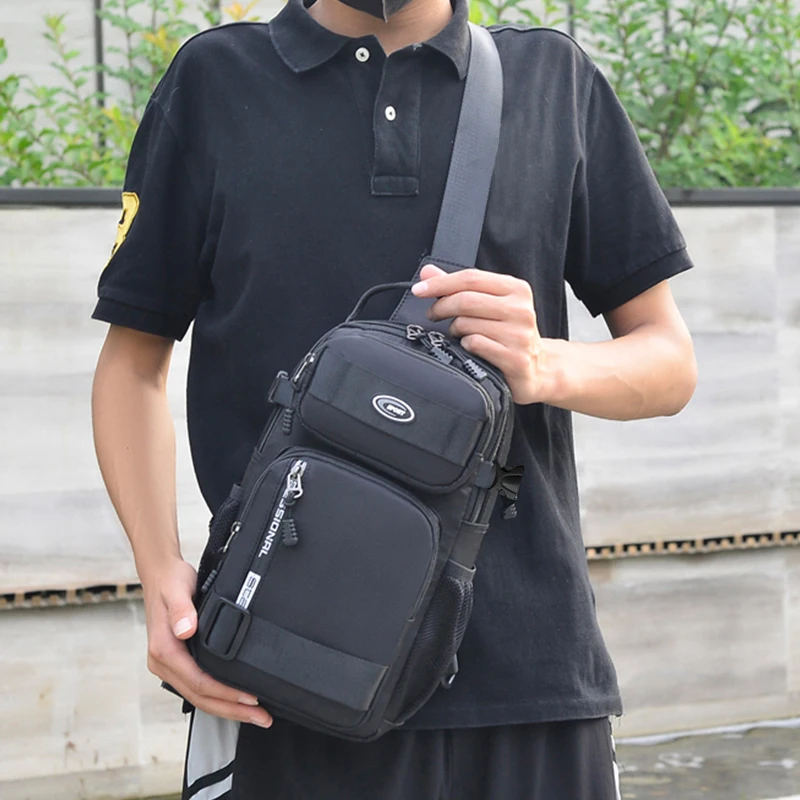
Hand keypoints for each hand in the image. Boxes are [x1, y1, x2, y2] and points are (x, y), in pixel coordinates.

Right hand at [142, 558, 272, 726]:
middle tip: (261, 717)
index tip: (250, 698)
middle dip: (232, 710)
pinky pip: (198, 686)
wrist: (160, 575)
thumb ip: (181, 610)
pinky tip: (235, 698)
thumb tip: (186, 629)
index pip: (198, 682)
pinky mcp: (178, 662)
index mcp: (164, 651)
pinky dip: (218, 696)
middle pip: (200, 697)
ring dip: (227, 708)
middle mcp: (164, 663)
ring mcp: (170, 665)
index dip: (226, 693)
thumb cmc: (170, 582)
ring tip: (255, 714)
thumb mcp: (177, 590)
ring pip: (199, 696)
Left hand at [411, 264, 547, 404]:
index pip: (471, 278)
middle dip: (441, 307)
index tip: (419, 289)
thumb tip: (427, 272)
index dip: (440, 283)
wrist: (539, 369)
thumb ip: (459, 287)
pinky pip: (475, 345)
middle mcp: (521, 310)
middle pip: (467, 300)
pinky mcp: (515, 358)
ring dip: (455, 330)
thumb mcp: (490, 305)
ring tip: (459, 334)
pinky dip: (465, 345)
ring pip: (467, 324)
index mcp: (516, 289)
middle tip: (432, 315)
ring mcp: (520, 335)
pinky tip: (471, 347)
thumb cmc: (509, 333)